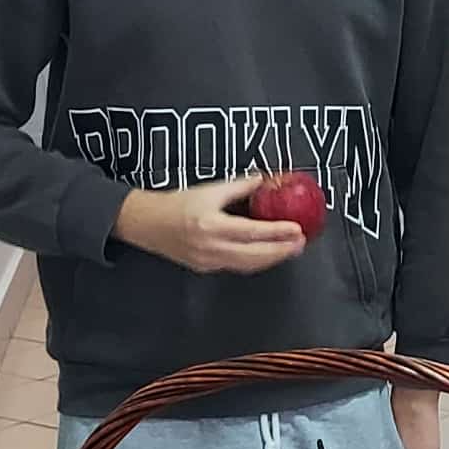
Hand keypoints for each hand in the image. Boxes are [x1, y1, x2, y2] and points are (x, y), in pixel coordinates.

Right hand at [114, 177, 306, 276]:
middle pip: (255, 255)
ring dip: (272, 259)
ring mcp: (208, 261)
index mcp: (211, 225)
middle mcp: (210, 247)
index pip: (253, 232)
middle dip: (282, 251)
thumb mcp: (208, 189)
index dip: (278, 232)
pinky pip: (237, 267)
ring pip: (248, 265)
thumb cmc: (176, 204)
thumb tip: (264, 179)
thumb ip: (239, 186)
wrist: (146, 224)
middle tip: (302, 242)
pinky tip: (268, 254)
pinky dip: (256, 261)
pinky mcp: (206, 269)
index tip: (297, 229)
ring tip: (291, 249)